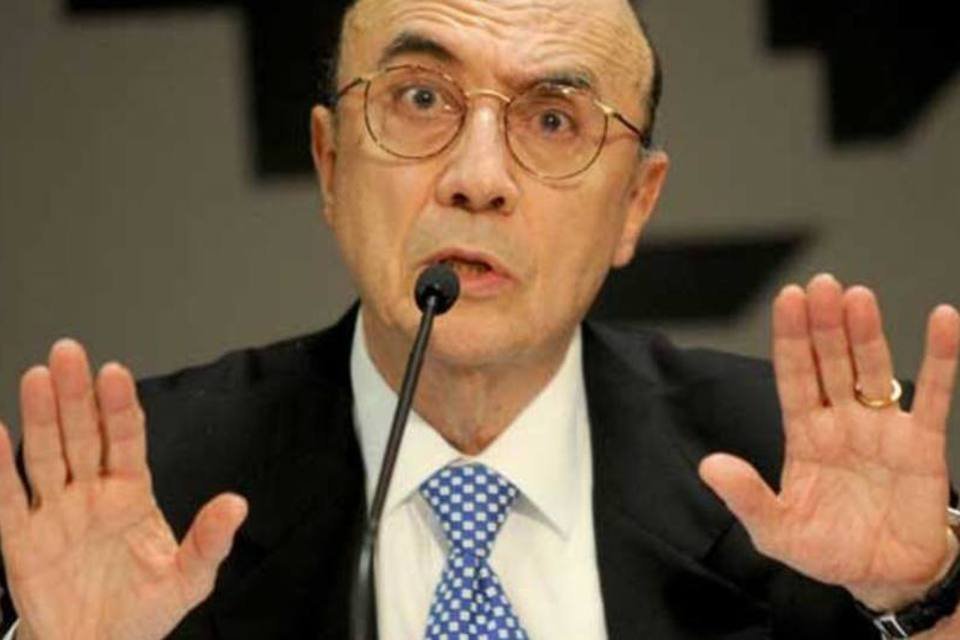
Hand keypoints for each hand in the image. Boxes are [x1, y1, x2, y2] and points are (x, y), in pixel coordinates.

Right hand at [0, 340, 247, 639]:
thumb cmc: (143, 611)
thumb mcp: (188, 579)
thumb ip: (210, 541)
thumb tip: (237, 505)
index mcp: (132, 493)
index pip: (126, 439)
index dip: (120, 407)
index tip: (115, 373)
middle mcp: (92, 493)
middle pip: (82, 435)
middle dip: (77, 396)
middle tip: (69, 353)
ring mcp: (56, 513)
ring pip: (45, 455)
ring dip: (40, 417)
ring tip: (38, 377)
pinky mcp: (22, 541)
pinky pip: (8, 500)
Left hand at [699, 274, 959, 611]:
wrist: (883, 577)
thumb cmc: (826, 549)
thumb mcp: (776, 530)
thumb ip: (746, 497)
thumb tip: (710, 466)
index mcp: (804, 433)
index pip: (794, 375)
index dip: (790, 338)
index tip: (787, 298)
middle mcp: (840, 420)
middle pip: (830, 361)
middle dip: (824, 324)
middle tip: (821, 284)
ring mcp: (881, 427)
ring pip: (873, 369)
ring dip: (866, 333)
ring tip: (857, 297)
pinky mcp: (921, 443)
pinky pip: (933, 395)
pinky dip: (939, 358)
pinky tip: (942, 320)